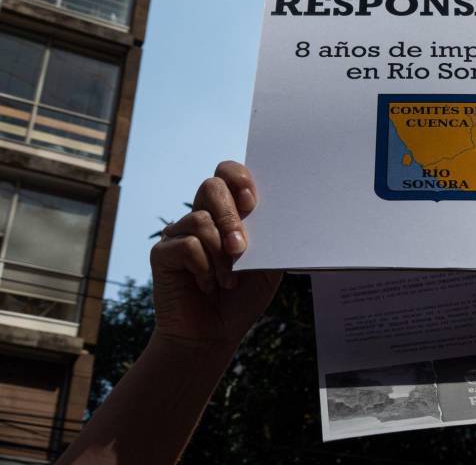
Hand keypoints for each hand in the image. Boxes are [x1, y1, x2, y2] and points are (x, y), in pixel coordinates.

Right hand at [149, 161, 280, 349]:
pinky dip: (205, 268)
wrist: (214, 334)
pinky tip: (208, 285)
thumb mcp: (269, 266)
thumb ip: (272, 238)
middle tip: (241, 247)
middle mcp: (202, 216)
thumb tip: (282, 215)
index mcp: (228, 213)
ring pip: (200, 219)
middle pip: (211, 186)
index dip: (239, 177)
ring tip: (229, 279)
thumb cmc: (243, 296)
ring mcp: (179, 233)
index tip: (252, 201)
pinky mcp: (163, 253)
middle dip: (231, 215)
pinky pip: (187, 245)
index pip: (227, 173)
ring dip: (221, 253)